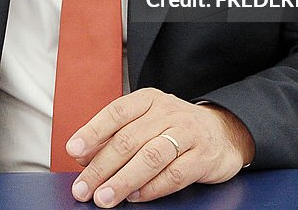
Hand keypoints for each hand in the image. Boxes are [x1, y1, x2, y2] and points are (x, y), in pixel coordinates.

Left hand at [67, 88, 254, 207]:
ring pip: (150, 157)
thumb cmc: (175, 128)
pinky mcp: (203, 157)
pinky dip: (152, 188)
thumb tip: (83, 155)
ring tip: (104, 197)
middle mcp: (168, 112)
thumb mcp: (146, 122)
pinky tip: (136, 197)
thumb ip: (116, 135)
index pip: (116, 112)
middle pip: (128, 139)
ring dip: (123, 180)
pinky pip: (174, 174)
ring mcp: (188, 133)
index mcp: (149, 100)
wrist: (224, 131)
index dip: (93, 131)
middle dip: (101, 167)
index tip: (74, 150)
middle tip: (83, 188)